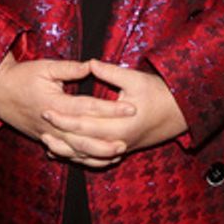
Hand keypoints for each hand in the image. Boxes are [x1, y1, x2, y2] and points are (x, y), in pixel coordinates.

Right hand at [0, 53, 135, 166]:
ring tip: (118, 153)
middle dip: (107, 139)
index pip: (89, 107)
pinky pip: (66, 154)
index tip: (130, 108)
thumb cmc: (22, 76)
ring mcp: (47, 135)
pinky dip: (83, 159)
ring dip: (97, 154)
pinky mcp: (45, 140)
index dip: (111, 108)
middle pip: (84, 137)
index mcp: (55, 103)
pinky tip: (98, 160)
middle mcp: (52, 124)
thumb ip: (69, 68)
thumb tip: (92, 66)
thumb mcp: (45, 67)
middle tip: (128, 139)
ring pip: (75, 151)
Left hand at [42, 60, 186, 159]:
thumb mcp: (136, 79)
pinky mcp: (122, 150)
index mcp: (120, 125)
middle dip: (60, 133)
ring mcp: (121, 149)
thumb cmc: (159, 93)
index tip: (46, 107)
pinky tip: (66, 153)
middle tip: (42, 121)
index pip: (84, 124)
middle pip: (81, 143)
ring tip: (46, 141)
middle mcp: (119, 141)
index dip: (63, 116)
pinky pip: (97, 160)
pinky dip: (79, 158)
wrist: (181, 112)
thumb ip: (110, 73)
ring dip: (66, 151)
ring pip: (87, 157)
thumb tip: (89, 62)